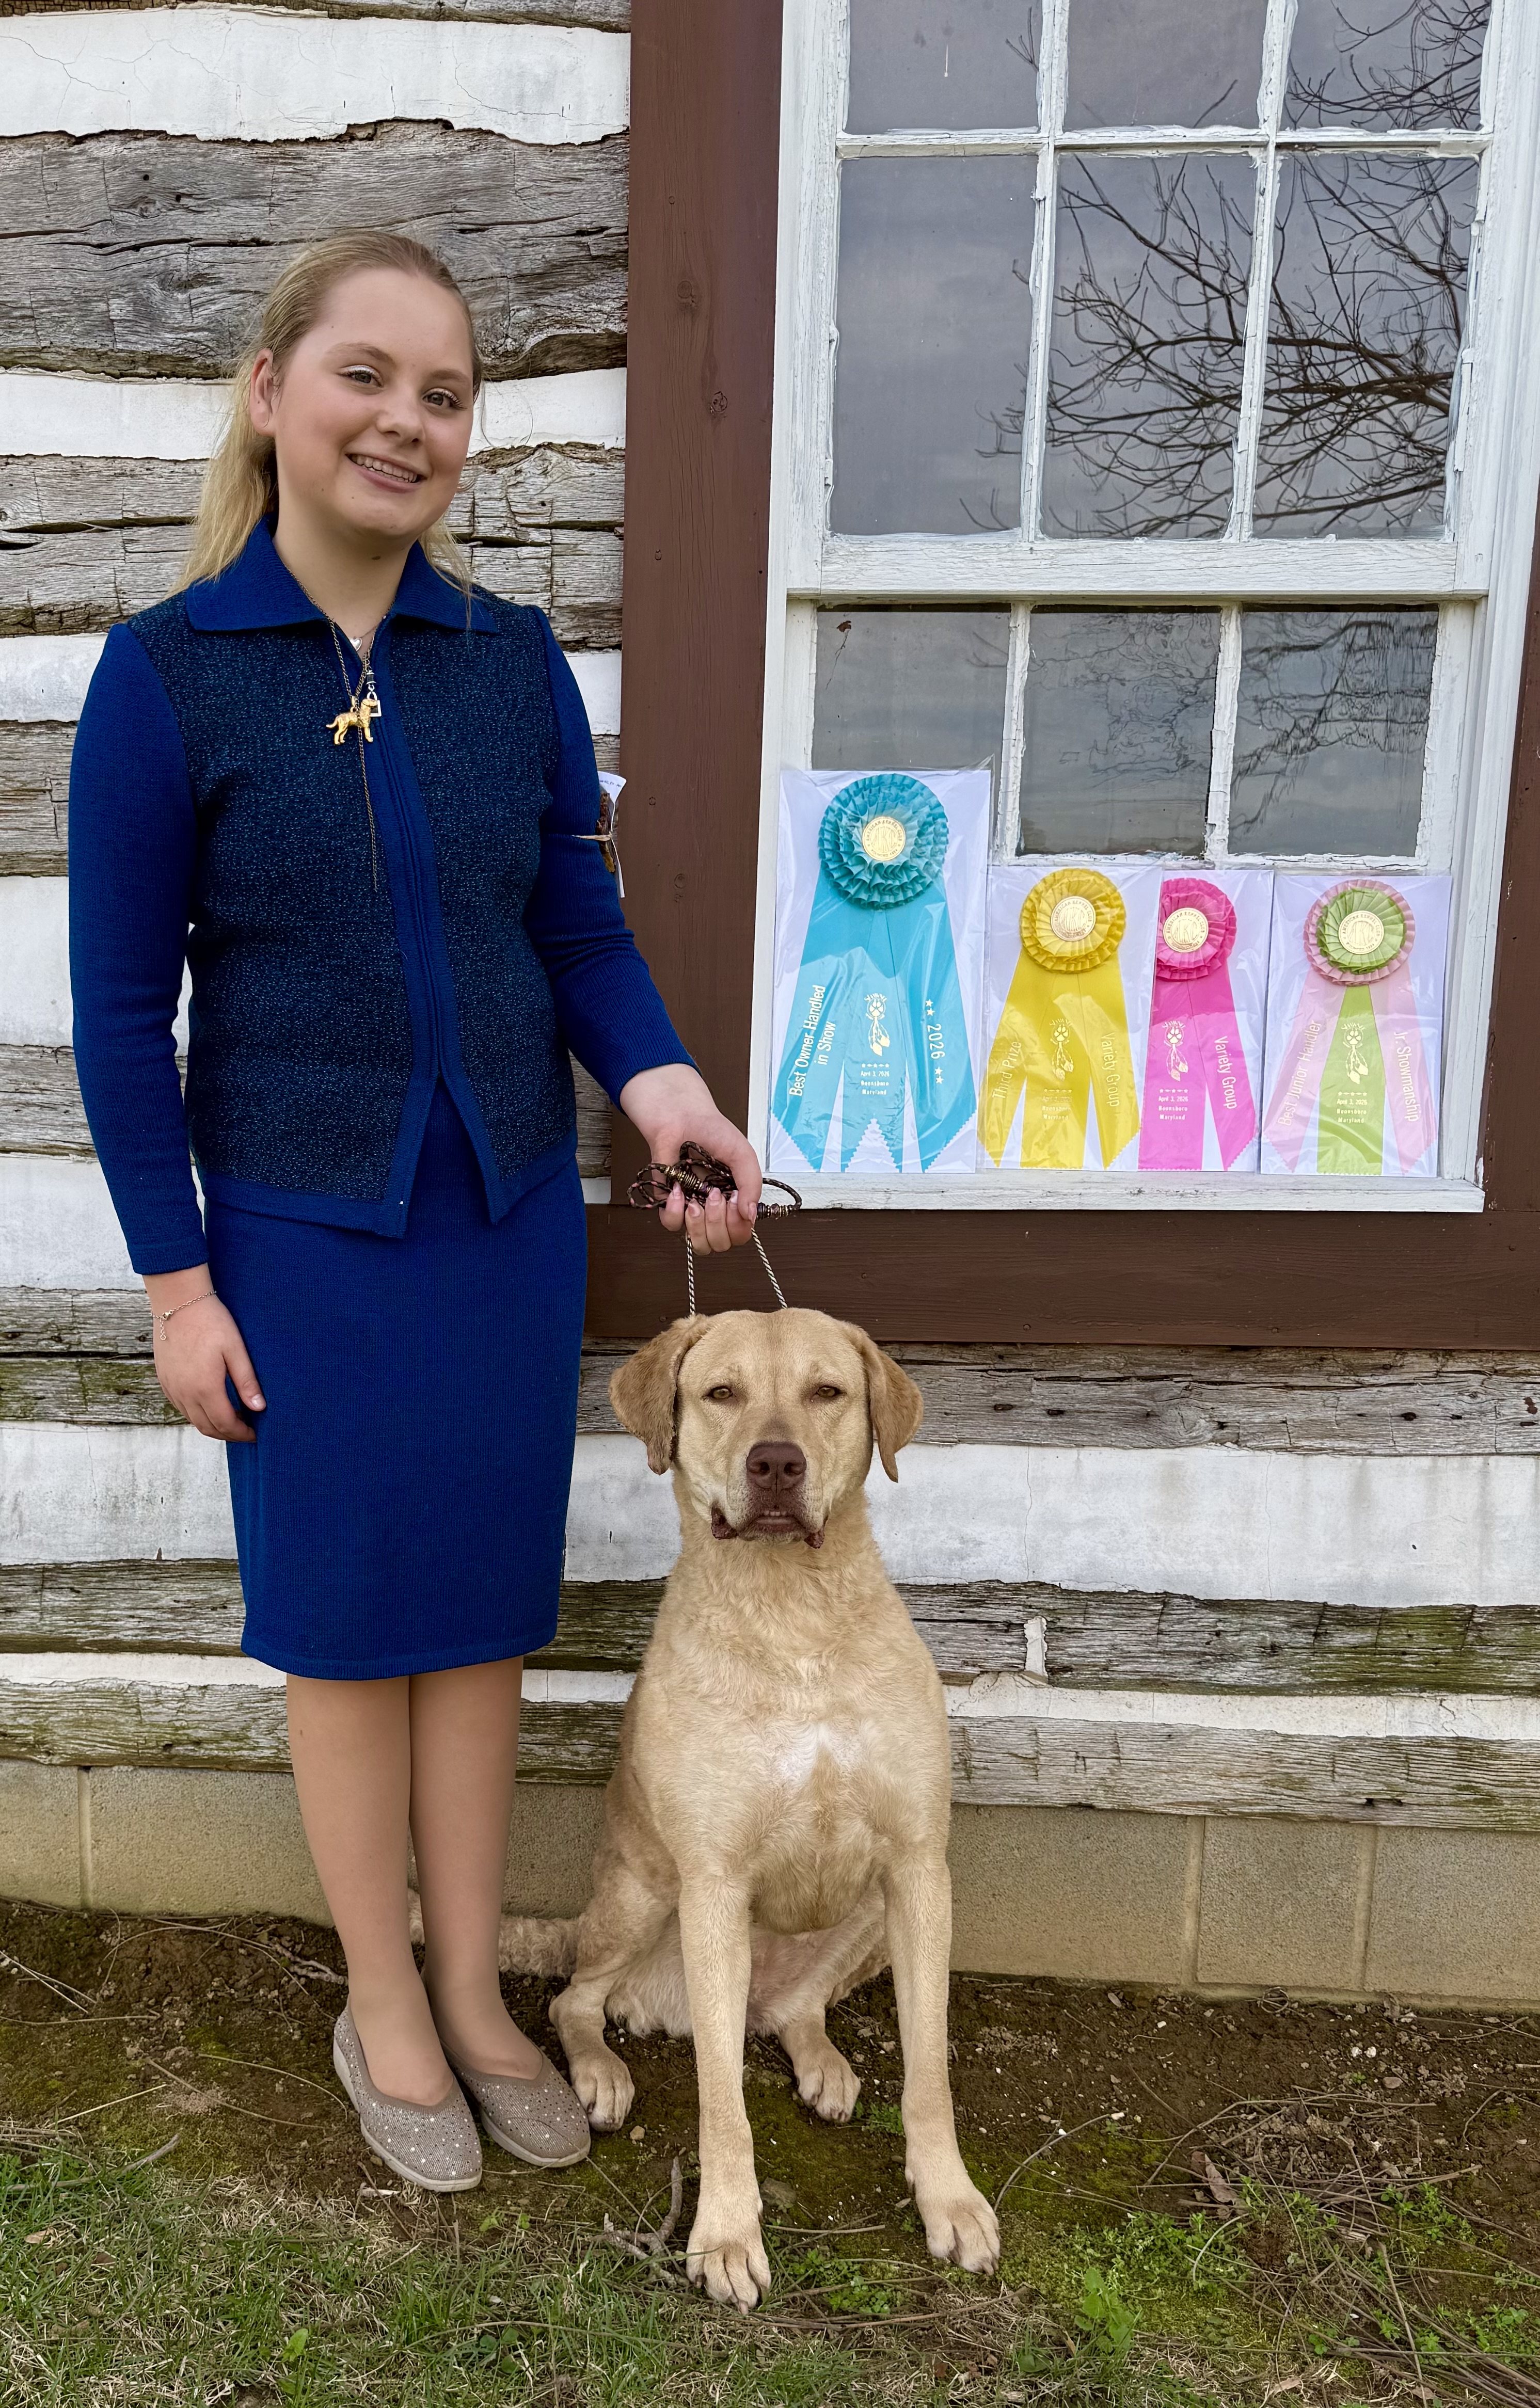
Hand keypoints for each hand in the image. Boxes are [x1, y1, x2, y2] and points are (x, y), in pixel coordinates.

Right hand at [144, 1269, 265, 1441]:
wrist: (177, 1301)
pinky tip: (210, 1405)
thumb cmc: (210, 1321)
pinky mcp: (164, 1380)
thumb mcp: (235, 1349)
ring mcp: (172, 1387)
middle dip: (228, 1434)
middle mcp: (185, 1393)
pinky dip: (197, 1414)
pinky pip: (181, 1407)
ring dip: (212, 1426)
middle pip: (207, 1428)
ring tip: (231, 1420)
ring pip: (193, 1420)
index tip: (255, 1434)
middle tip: (245, 1431)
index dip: (242, 1433)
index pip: (225, 1424)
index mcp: (205, 1388)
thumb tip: (259, 1408)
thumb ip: (246, 1382)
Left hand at [618, 1062, 762, 1254]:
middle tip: (717, 1197)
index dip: (740, 1227)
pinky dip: (676, 1211)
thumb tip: (751, 1215)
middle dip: (720, 1224)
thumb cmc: (712, 1132)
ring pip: (699, 1243)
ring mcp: (691, 1209)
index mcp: (735, 1200)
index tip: (735, 1203)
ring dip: (700, 1223)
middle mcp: (714, 1210)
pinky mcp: (668, 1203)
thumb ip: (752, 1183)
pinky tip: (680, 1190)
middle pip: (722, 1244)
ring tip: (698, 1198)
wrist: (681, 1116)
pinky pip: (672, 1226)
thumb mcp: (743, 1155)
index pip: (742, 1233)